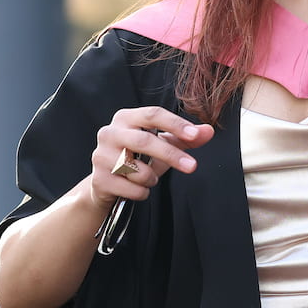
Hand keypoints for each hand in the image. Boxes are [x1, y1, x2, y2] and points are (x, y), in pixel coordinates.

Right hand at [87, 107, 213, 207]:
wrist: (106, 183)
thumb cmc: (137, 158)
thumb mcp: (162, 145)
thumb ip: (185, 139)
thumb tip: (208, 131)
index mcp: (125, 118)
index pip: (152, 114)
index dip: (175, 124)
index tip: (194, 135)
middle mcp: (109, 133)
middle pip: (144, 141)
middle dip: (171, 155)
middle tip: (193, 166)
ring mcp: (100, 156)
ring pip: (138, 170)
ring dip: (152, 178)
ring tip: (148, 178)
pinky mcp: (99, 179)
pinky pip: (132, 189)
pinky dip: (142, 192)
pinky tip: (136, 188)